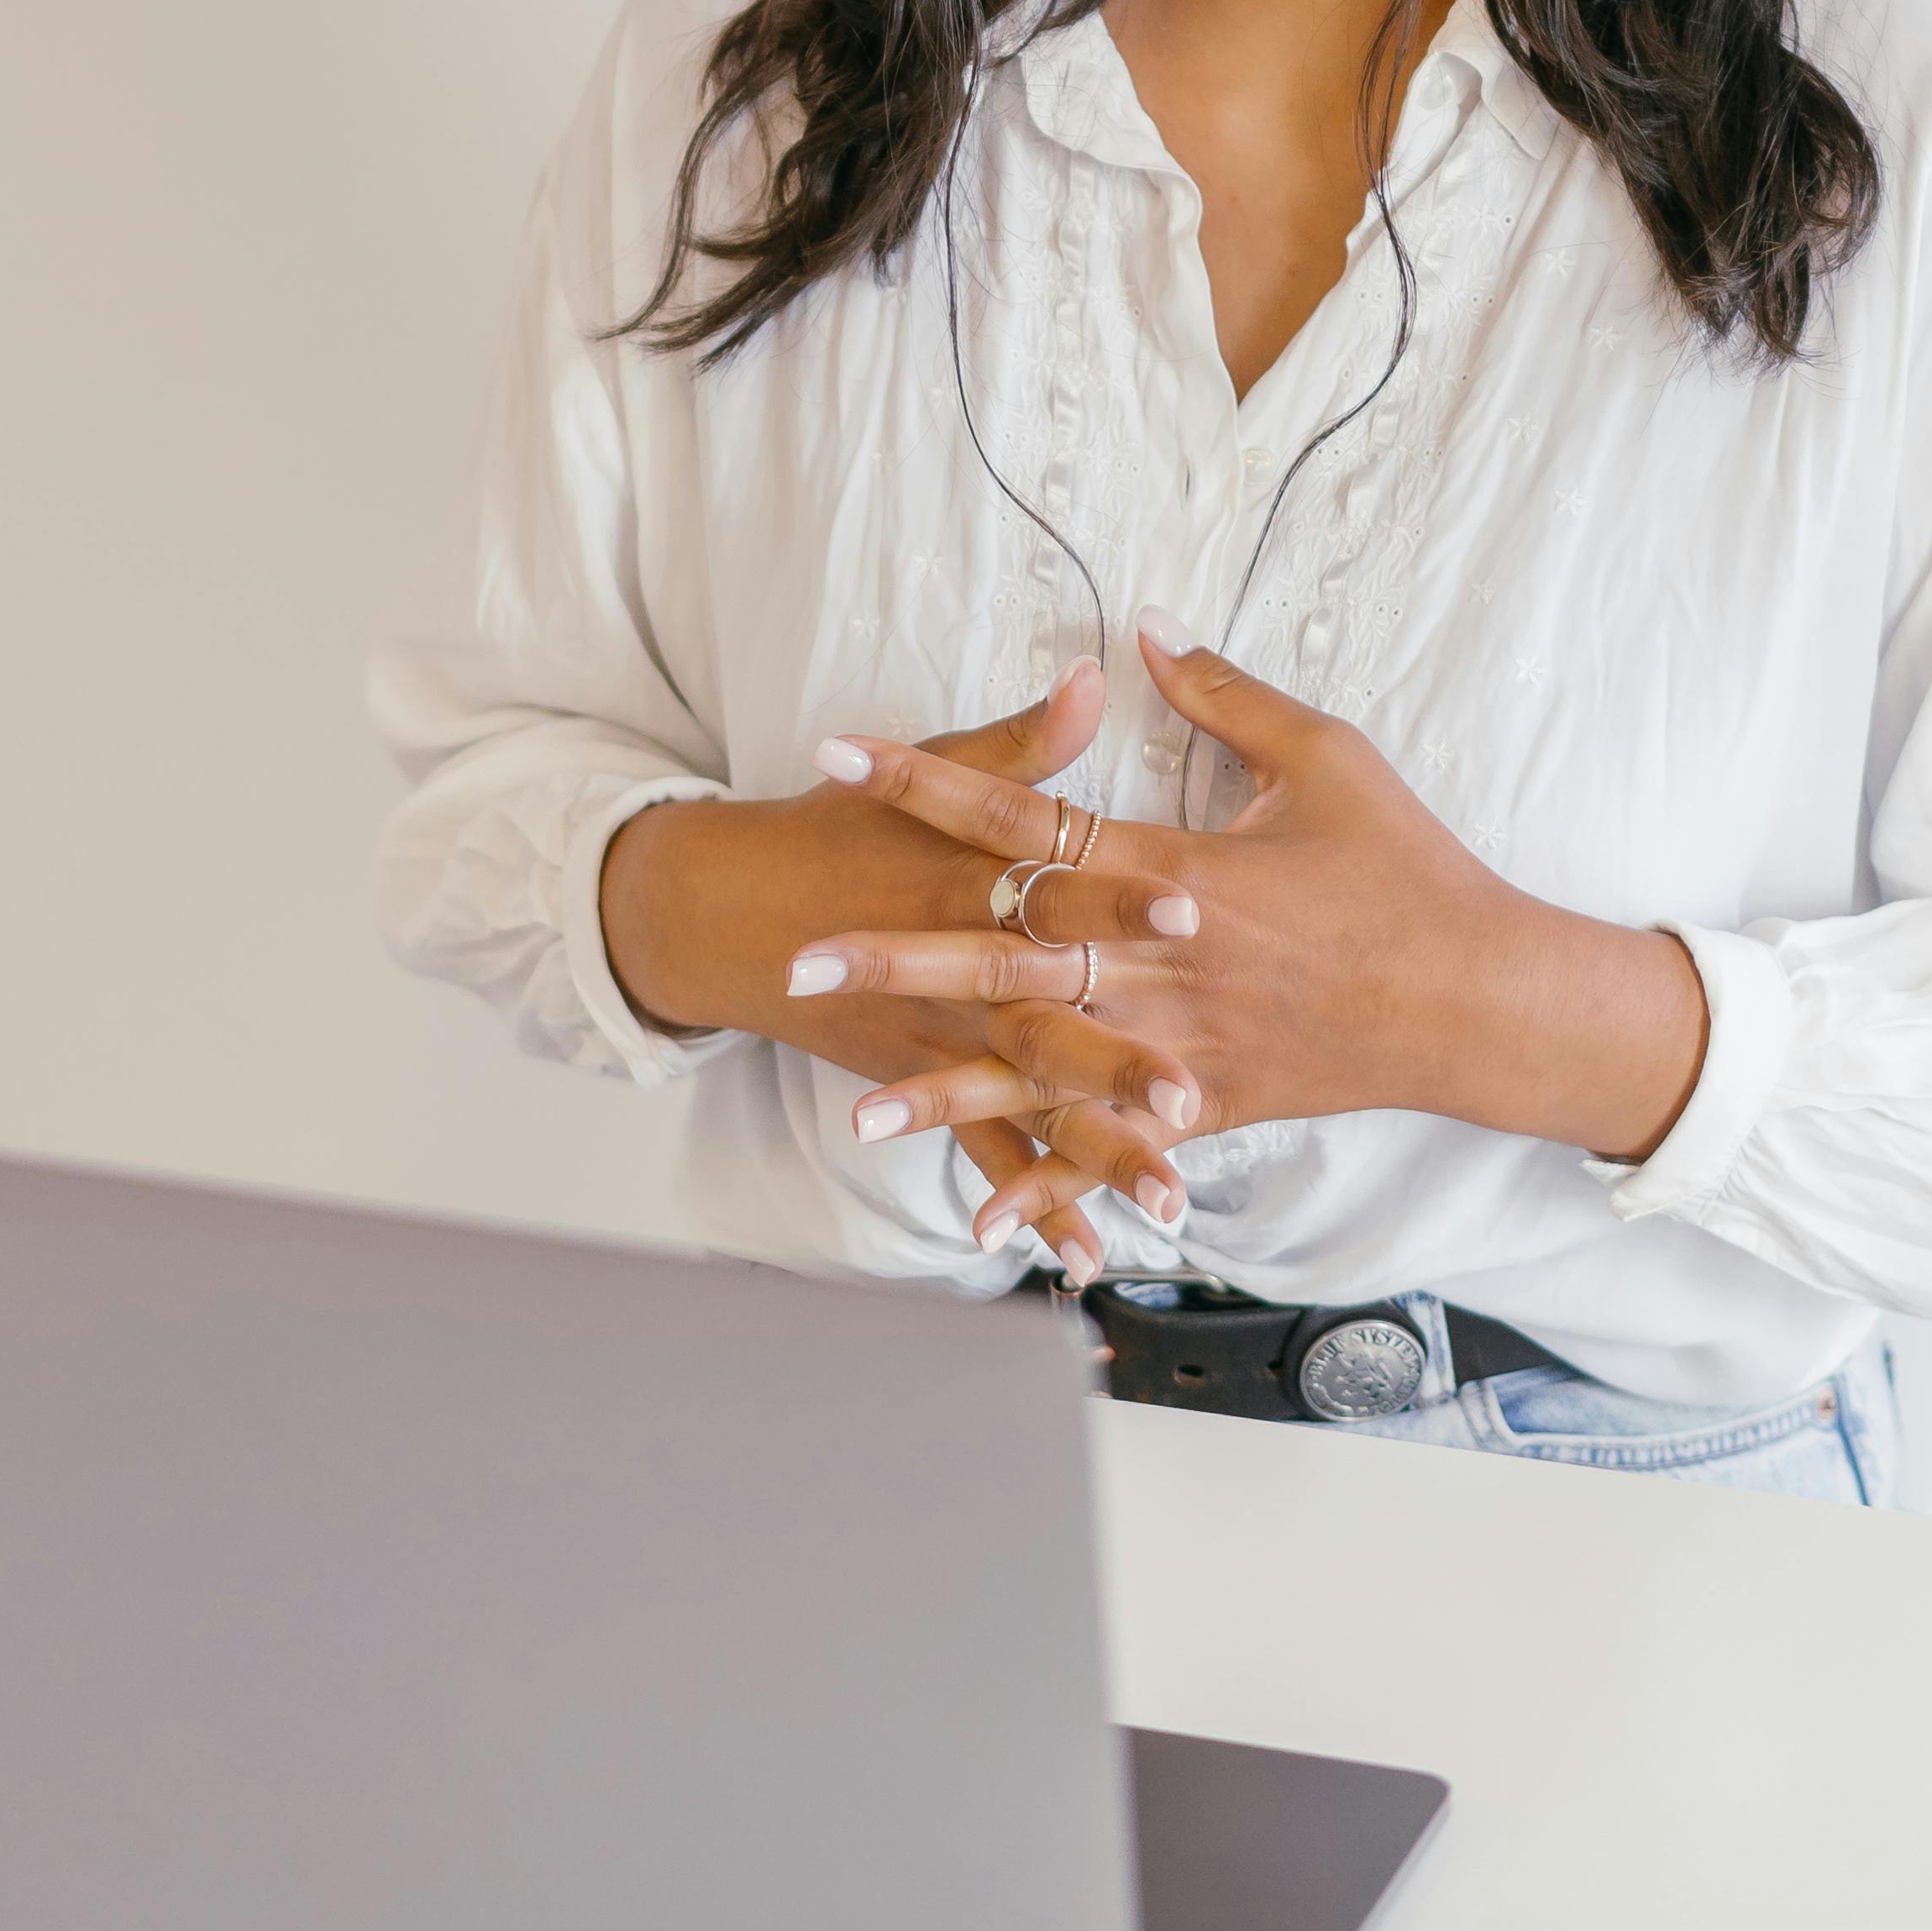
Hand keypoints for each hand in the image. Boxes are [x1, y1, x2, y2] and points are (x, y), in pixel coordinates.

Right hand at [596, 663, 1208, 1265]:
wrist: (738, 915)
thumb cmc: (848, 829)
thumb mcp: (930, 768)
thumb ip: (1022, 741)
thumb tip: (1094, 674)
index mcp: (968, 879)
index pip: (1054, 881)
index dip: (1122, 890)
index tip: (1193, 903)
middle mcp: (959, 969)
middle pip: (1047, 1014)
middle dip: (1117, 1055)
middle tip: (1188, 1089)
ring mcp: (943, 1040)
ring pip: (1029, 1102)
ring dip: (1096, 1149)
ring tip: (1173, 1194)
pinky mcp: (930, 1084)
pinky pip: (990, 1155)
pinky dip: (1035, 1206)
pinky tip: (1091, 1256)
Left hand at [792, 613, 1709, 1244]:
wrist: (1479, 999)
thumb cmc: (1407, 868)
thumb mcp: (1324, 756)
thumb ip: (1223, 692)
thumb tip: (1141, 626)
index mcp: (1176, 869)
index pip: (1026, 817)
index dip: (929, 782)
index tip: (843, 756)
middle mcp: (1162, 963)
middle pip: (1005, 953)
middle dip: (897, 952)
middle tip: (799, 958)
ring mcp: (1181, 1044)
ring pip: (1042, 1066)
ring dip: (948, 1085)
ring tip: (858, 1108)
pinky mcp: (1207, 1104)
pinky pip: (1111, 1144)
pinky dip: (1051, 1181)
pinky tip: (978, 1211)